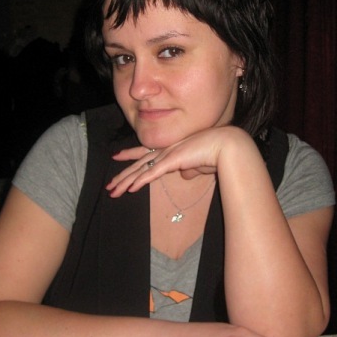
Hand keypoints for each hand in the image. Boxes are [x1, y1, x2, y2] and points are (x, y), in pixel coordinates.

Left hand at [106, 126, 251, 196]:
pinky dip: (139, 181)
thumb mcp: (200, 164)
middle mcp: (167, 150)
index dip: (130, 154)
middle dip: (123, 174)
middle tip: (109, 184)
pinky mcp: (172, 161)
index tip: (117, 156)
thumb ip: (191, 168)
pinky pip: (151, 173)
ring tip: (112, 190)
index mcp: (173, 149)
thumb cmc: (218, 154)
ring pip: (141, 169)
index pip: (147, 152)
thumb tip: (184, 174)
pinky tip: (129, 189)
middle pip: (139, 163)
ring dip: (125, 181)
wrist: (227, 146)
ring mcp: (168, 154)